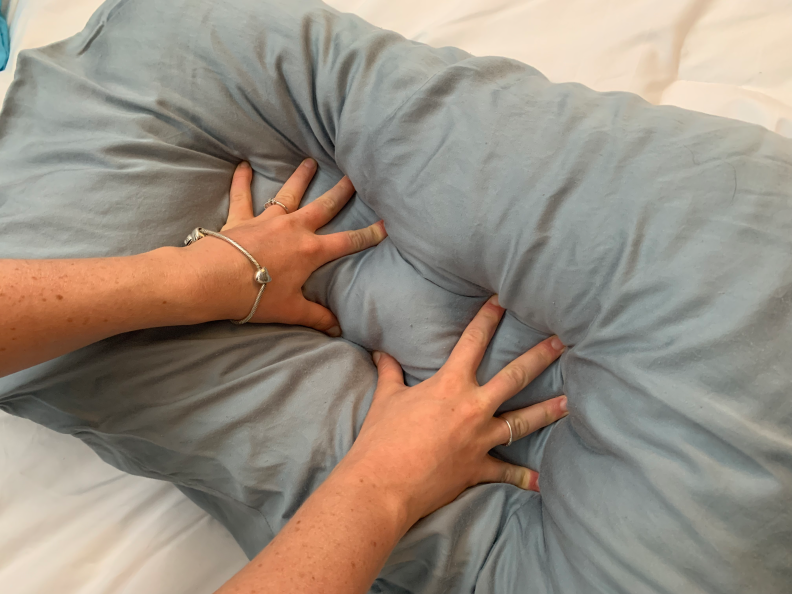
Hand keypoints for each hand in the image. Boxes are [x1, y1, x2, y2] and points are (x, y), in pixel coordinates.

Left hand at [184, 160, 385, 333]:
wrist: (214, 281)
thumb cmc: (255, 296)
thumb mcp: (291, 310)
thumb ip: (317, 317)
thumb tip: (337, 329)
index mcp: (310, 251)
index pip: (347, 242)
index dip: (368, 234)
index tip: (385, 224)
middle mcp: (293, 229)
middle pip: (323, 207)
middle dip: (341, 192)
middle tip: (354, 176)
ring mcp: (267, 220)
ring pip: (288, 194)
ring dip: (301, 177)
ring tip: (310, 162)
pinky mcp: (241, 219)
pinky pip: (242, 195)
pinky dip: (242, 180)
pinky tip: (242, 165)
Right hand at [337, 296, 567, 526]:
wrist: (383, 484)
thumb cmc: (381, 439)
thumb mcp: (385, 400)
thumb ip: (389, 373)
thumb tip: (381, 354)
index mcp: (450, 385)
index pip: (473, 342)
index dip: (488, 318)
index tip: (503, 300)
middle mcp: (473, 408)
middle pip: (515, 377)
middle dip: (540, 357)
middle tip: (561, 342)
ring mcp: (479, 439)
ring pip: (523, 421)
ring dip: (548, 410)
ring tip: (569, 402)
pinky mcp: (478, 468)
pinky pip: (506, 472)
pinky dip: (524, 478)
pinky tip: (542, 481)